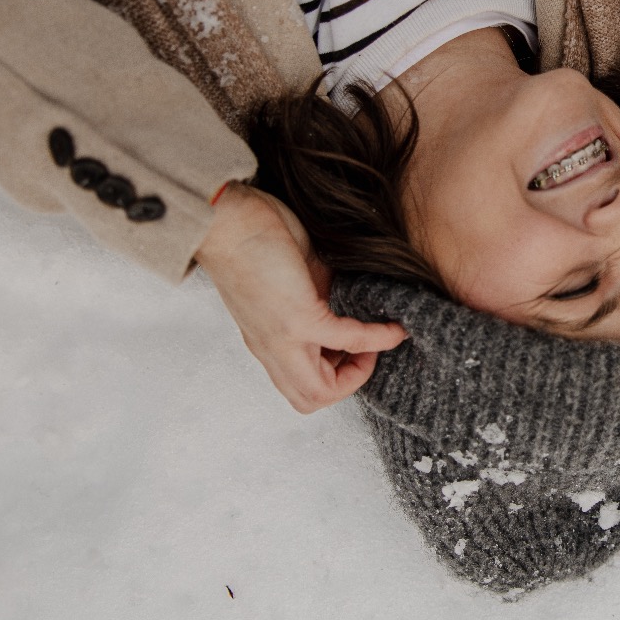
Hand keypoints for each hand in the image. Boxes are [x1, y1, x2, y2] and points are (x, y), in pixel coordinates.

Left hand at [196, 182, 407, 413]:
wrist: (226, 220)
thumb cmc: (251, 237)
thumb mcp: (292, 278)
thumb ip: (318, 297)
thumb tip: (350, 301)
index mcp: (267, 339)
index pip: (300, 386)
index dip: (336, 376)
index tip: (355, 348)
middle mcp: (271, 346)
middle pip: (308, 400)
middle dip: (347, 383)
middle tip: (364, 352)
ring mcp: (283, 337)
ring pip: (319, 391)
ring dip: (357, 370)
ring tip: (373, 341)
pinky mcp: (297, 318)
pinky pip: (347, 340)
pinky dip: (376, 338)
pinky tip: (393, 327)